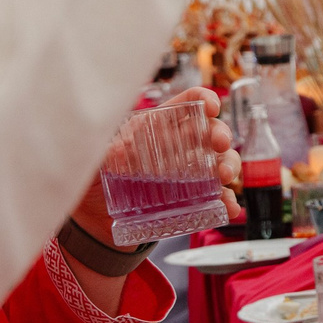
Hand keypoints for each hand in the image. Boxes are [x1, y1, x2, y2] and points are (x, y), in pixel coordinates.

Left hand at [70, 86, 235, 245]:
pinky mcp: (193, 201)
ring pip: (220, 161)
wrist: (94, 223)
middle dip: (221, 133)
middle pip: (210, 131)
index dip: (203, 100)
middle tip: (220, 144)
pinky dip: (227, 203)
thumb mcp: (93, 164)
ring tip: (224, 177)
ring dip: (229, 165)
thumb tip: (117, 151)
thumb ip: (102, 154)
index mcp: (157, 128)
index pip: (186, 104)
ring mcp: (189, 174)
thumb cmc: (93, 183)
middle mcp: (178, 147)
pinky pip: (217, 199)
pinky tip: (229, 208)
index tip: (211, 107)